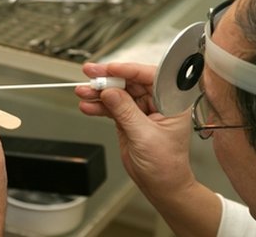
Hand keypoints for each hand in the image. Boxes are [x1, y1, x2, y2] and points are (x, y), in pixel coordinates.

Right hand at [75, 62, 195, 197]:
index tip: (110, 69)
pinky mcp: (128, 118)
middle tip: (91, 74)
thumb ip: (126, 112)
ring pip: (118, 93)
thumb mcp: (145, 136)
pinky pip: (111, 107)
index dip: (129, 70)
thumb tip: (110, 92)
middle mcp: (157, 101)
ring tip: (83, 92)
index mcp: (172, 101)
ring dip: (99, 92)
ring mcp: (141, 109)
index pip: (150, 76)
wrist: (161, 186)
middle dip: (108, 79)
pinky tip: (88, 105)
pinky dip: (98, 106)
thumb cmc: (166, 165)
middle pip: (130, 82)